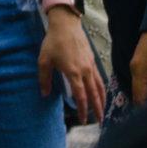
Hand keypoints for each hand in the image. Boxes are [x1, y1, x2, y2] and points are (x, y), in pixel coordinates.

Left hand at [40, 8, 104, 123]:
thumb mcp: (44, 60)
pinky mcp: (93, 61)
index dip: (82, 109)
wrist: (66, 25)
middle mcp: (85, 71)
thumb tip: (45, 94)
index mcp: (73, 72)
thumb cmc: (53, 42)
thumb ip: (44, 78)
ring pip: (100, 87)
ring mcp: (91, 66)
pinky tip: (101, 93)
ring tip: (103, 111)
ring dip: (102, 101)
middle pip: (94, 94)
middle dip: (97, 109)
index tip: (83, 120)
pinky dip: (102, 89)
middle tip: (99, 122)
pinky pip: (100, 78)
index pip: (80, 96)